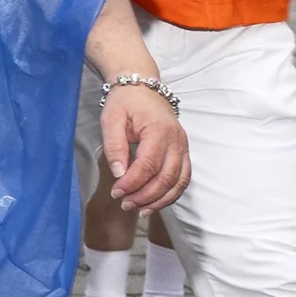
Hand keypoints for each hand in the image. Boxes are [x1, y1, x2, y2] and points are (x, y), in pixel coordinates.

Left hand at [99, 80, 189, 214]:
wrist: (142, 87)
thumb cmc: (125, 102)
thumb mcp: (111, 119)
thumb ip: (114, 147)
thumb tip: (119, 174)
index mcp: (158, 130)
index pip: (148, 165)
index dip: (132, 183)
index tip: (116, 193)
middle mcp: (176, 140)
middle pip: (166, 177)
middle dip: (145, 196)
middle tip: (125, 204)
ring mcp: (183, 146)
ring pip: (178, 181)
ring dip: (160, 199)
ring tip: (140, 209)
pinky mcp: (183, 151)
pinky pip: (183, 178)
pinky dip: (171, 193)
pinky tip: (155, 202)